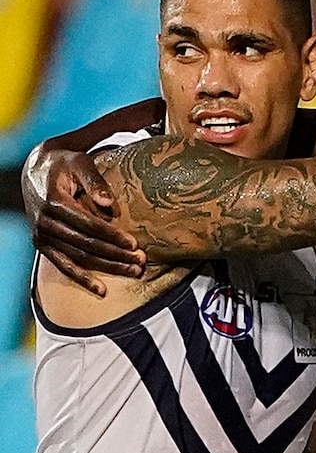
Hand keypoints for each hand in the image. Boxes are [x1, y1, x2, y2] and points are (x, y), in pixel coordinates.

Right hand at [22, 145, 145, 295]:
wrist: (36, 169)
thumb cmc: (65, 163)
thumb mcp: (79, 162)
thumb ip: (94, 181)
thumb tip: (109, 202)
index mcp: (54, 202)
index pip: (88, 224)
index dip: (112, 235)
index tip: (135, 243)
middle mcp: (45, 223)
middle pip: (86, 244)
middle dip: (116, 254)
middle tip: (142, 261)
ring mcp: (42, 236)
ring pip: (79, 257)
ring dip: (107, 267)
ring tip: (134, 272)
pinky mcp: (42, 245)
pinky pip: (63, 266)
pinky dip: (82, 279)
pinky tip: (102, 290)